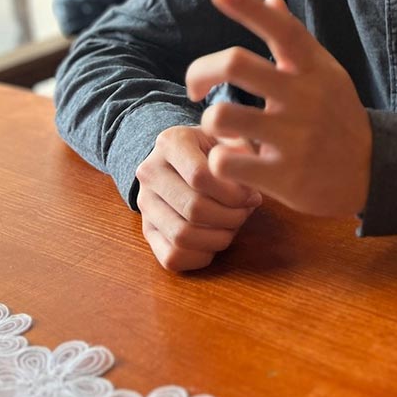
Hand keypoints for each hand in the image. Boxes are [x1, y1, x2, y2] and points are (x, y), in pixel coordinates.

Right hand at [135, 125, 261, 271]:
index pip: (200, 176)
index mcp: (171, 142)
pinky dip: (201, 255)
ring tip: (234, 224)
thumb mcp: (231, 139)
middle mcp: (150, 172)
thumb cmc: (215, 149)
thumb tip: (247, 187)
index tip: (252, 195)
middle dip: (230, 217)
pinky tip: (216, 238)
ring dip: (218, 238)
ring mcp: (144, 204)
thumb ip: (243, 154)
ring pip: (182, 236)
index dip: (233, 194)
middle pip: (193, 209)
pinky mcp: (147, 231)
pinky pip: (172, 257)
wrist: (184, 159)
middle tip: (246, 211)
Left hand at [186, 0, 371, 217]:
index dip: (248, 6)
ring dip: (211, 120)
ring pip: (222, 116)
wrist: (371, 172)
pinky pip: (227, 163)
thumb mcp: (325, 72)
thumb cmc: (337, 114)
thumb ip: (294, 37)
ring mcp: (295, 138)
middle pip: (236, 64)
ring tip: (221, 127)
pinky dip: (220, 160)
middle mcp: (304, 97)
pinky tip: (232, 161)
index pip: (281, 28)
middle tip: (196, 87)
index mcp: (312, 67)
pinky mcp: (284, 176)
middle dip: (200, 71)